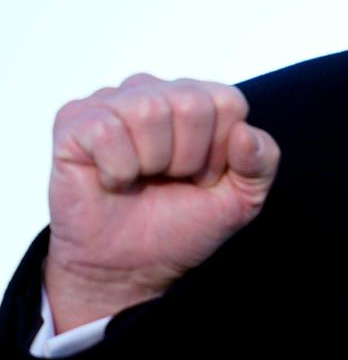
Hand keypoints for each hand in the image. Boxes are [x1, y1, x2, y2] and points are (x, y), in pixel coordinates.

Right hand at [43, 73, 279, 332]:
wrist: (128, 268)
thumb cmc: (181, 224)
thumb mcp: (242, 198)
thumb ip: (262, 162)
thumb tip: (244, 132)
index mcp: (200, 100)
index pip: (228, 102)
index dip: (220, 152)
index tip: (203, 177)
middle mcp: (156, 91)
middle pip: (191, 103)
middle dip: (187, 158)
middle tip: (169, 179)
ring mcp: (113, 102)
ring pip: (148, 110)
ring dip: (151, 162)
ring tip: (142, 178)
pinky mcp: (74, 122)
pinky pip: (105, 129)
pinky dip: (117, 168)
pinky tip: (112, 180)